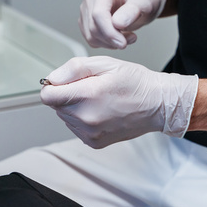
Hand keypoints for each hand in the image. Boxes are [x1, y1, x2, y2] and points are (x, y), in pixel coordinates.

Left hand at [40, 56, 197, 147]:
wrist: (159, 105)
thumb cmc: (135, 82)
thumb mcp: (105, 64)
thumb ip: (73, 69)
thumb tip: (52, 79)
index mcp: (87, 96)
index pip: (48, 95)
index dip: (53, 86)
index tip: (65, 82)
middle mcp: (86, 119)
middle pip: (56, 106)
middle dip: (67, 95)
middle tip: (91, 88)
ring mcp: (90, 133)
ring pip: (65, 117)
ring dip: (75, 107)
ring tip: (99, 99)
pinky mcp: (94, 142)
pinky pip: (75, 128)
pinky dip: (82, 119)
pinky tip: (101, 111)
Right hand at [79, 0, 165, 48]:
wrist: (137, 4)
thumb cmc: (140, 1)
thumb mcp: (144, 4)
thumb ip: (131, 12)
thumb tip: (117, 23)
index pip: (99, 13)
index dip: (109, 32)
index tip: (122, 42)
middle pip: (94, 26)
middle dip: (112, 39)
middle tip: (130, 39)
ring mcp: (86, 9)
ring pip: (91, 35)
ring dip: (110, 43)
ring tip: (127, 37)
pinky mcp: (85, 22)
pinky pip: (91, 39)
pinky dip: (105, 44)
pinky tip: (117, 37)